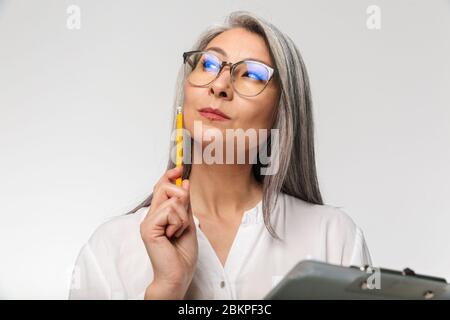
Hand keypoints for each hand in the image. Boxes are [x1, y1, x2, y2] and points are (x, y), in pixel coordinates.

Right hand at [140, 166, 197, 298]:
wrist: (178, 274)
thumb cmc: (182, 253)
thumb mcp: (188, 222)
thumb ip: (185, 203)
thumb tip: (185, 182)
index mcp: (159, 214)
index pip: (161, 186)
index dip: (170, 175)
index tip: (180, 168)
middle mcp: (151, 215)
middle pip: (165, 187)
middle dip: (181, 197)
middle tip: (183, 218)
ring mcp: (148, 221)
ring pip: (172, 200)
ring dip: (183, 216)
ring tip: (178, 232)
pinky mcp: (149, 228)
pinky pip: (170, 211)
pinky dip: (178, 223)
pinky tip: (173, 236)